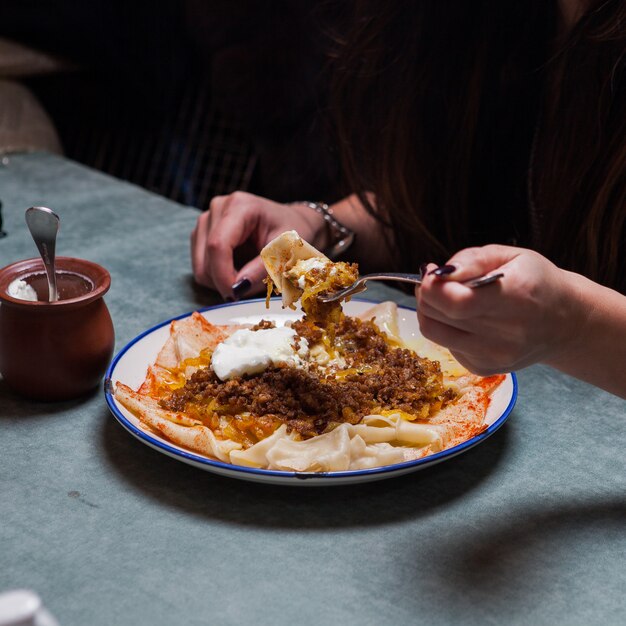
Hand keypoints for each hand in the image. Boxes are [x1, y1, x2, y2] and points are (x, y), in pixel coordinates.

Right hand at [191, 192, 327, 298]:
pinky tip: (237, 270)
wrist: (288, 222)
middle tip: (249, 286)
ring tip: (246, 275)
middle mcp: (218, 208)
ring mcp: (207, 220)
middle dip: (224, 281)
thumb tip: (237, 288)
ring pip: (200, 266)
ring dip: (220, 280)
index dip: (223, 274)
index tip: (235, 294)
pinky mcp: (202, 233)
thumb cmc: (289, 234)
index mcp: (240, 206)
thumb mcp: (285, 250)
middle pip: (206, 258)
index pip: (218, 245)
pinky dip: (217, 276)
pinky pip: (201, 266)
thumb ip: (262, 269)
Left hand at [416, 245, 585, 374]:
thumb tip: (438, 273)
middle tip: (434, 282)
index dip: (432, 288)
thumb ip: (472, 260)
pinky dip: (446, 329)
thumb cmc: (537, 282)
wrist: (566, 323)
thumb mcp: (512, 256)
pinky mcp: (484, 368)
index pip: (457, 303)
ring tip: (444, 297)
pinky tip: (465, 318)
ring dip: (430, 312)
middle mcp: (506, 334)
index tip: (431, 273)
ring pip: (435, 333)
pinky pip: (446, 346)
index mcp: (516, 298)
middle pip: (439, 317)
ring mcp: (494, 356)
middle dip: (426, 295)